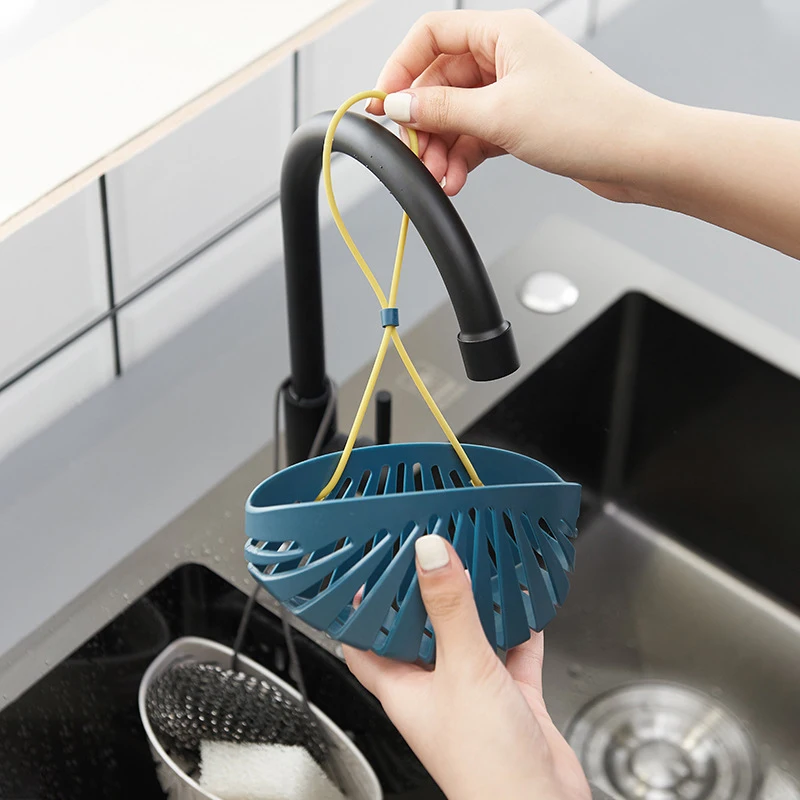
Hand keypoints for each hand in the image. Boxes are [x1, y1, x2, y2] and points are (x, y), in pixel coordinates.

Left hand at [343, 535, 590, 799]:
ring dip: (471, 609)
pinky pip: (511, 655)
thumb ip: (449, 609)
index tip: (367, 569)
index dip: (361, 608)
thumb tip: (429, 555)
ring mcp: (472, 694)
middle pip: (419, 634)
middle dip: (424, 598)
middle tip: (428, 557)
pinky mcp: (508, 700)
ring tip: (474, 571)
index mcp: (402, 688)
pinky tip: (523, 609)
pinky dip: (517, 632)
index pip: (365, 642)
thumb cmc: (485, 766)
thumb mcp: (462, 669)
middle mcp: (433, 690)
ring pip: (466, 640)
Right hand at [366, 9, 665, 200]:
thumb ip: (441, 110)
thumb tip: (399, 105)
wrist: (637, 154)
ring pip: (459, 113)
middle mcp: (508, 56)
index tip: (385, 104)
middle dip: (424, 123)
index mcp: (504, 32)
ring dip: (443, 148)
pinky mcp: (523, 120)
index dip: (402, 68)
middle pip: (442, 81)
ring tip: (440, 178)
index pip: (433, 35)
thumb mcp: (499, 115)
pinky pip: (478, 134)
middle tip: (414, 155)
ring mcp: (516, 89)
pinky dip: (464, 156)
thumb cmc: (588, 121)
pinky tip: (457, 178)